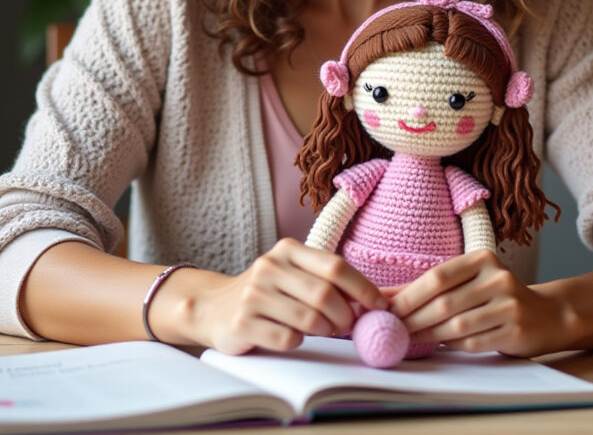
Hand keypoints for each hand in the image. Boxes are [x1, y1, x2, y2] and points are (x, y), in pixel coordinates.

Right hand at [179, 238, 387, 354]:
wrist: (212, 307)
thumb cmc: (265, 292)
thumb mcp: (291, 273)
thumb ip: (325, 279)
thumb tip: (375, 299)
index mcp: (287, 250)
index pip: (336, 267)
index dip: (363, 289)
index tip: (379, 306)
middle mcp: (269, 267)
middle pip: (325, 295)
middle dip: (345, 316)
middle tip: (348, 326)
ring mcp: (253, 295)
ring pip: (310, 319)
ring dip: (325, 330)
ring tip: (323, 330)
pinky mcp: (243, 323)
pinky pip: (288, 338)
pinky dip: (298, 342)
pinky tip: (291, 335)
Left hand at [386, 249, 572, 356]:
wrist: (548, 315)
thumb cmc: (497, 298)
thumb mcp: (469, 282)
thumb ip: (431, 287)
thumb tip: (385, 296)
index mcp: (483, 259)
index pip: (438, 276)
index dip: (409, 294)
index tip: (385, 308)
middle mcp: (498, 279)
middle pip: (444, 302)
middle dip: (413, 318)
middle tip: (390, 328)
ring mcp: (509, 306)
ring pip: (456, 324)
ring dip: (427, 334)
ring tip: (407, 338)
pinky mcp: (515, 331)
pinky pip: (473, 342)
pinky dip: (451, 345)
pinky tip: (438, 344)